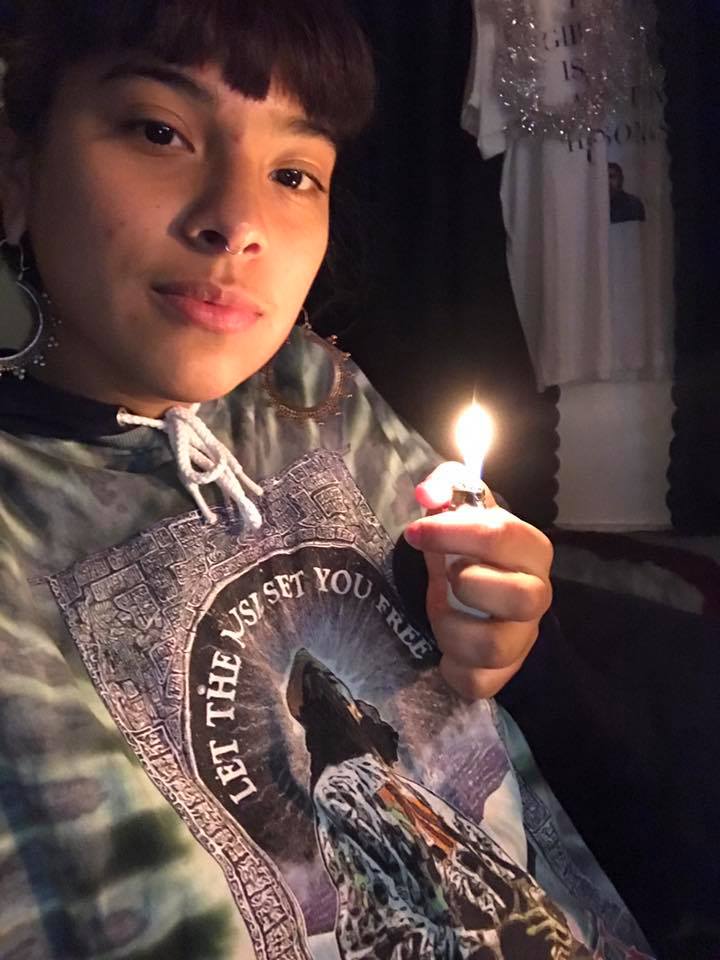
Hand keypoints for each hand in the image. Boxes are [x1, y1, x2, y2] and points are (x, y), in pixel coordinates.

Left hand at [403, 462, 552, 699]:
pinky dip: (451, 664)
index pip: (503, 536)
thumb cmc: (470, 550)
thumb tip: (428, 492)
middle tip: (445, 576)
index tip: (416, 532)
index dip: (453, 531)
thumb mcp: (460, 509)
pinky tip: (446, 645)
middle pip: (518, 597)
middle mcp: (537, 596)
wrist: (477, 600)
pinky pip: (476, 680)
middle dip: (466, 583)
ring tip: (442, 611)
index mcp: (532, 550)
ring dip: (450, 625)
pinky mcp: (501, 675)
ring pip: (492, 645)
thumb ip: (446, 486)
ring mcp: (522, 639)